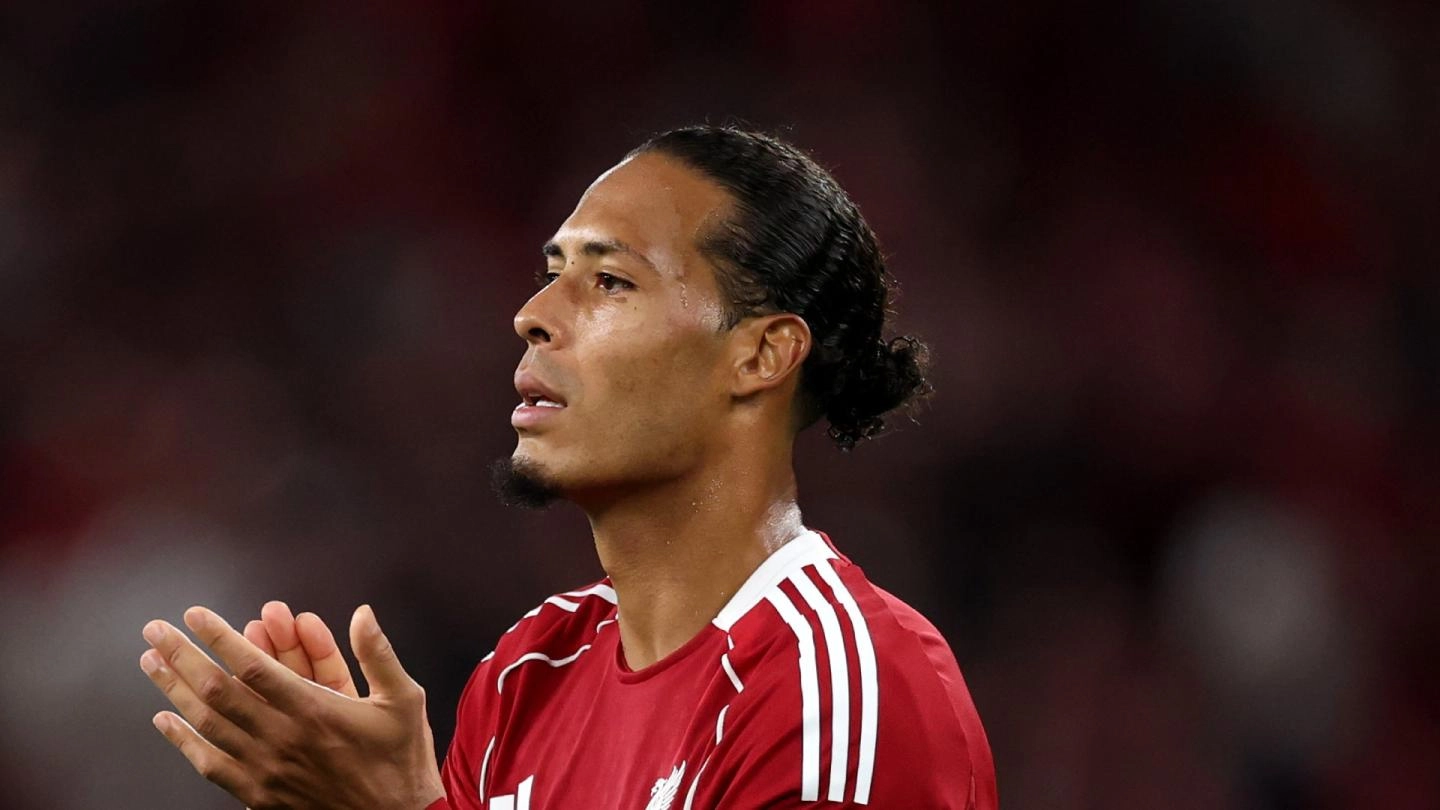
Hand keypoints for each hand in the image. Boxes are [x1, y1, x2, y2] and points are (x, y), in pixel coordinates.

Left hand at [140, 604, 444, 809]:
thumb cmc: (400, 760)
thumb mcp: (405, 699)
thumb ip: (378, 654)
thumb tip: (363, 613)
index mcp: (316, 711)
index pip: (253, 666)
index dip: (220, 637)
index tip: (196, 614)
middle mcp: (283, 738)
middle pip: (217, 690)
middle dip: (182, 655)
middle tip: (156, 630)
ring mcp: (267, 769)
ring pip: (207, 724)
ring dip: (174, 690)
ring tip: (151, 663)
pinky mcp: (259, 794)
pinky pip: (210, 765)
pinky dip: (183, 741)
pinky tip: (165, 720)